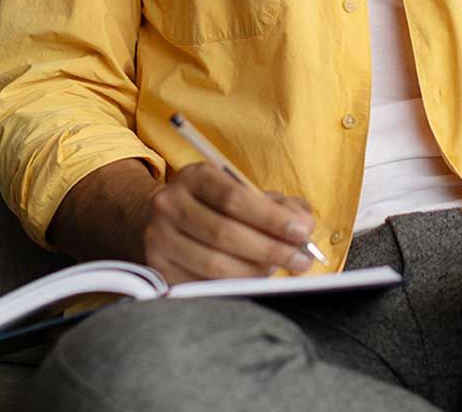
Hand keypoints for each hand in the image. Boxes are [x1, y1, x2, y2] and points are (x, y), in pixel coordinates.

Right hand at [141, 162, 316, 284]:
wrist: (165, 219)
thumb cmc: (218, 205)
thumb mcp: (245, 191)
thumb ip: (278, 204)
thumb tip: (304, 224)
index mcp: (196, 176)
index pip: (235, 198)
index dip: (271, 218)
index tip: (303, 232)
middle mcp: (169, 204)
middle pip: (224, 233)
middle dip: (270, 249)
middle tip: (301, 259)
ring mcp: (158, 238)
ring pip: (212, 263)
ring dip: (254, 271)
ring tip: (278, 269)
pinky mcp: (157, 269)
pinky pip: (200, 284)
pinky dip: (232, 285)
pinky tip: (252, 281)